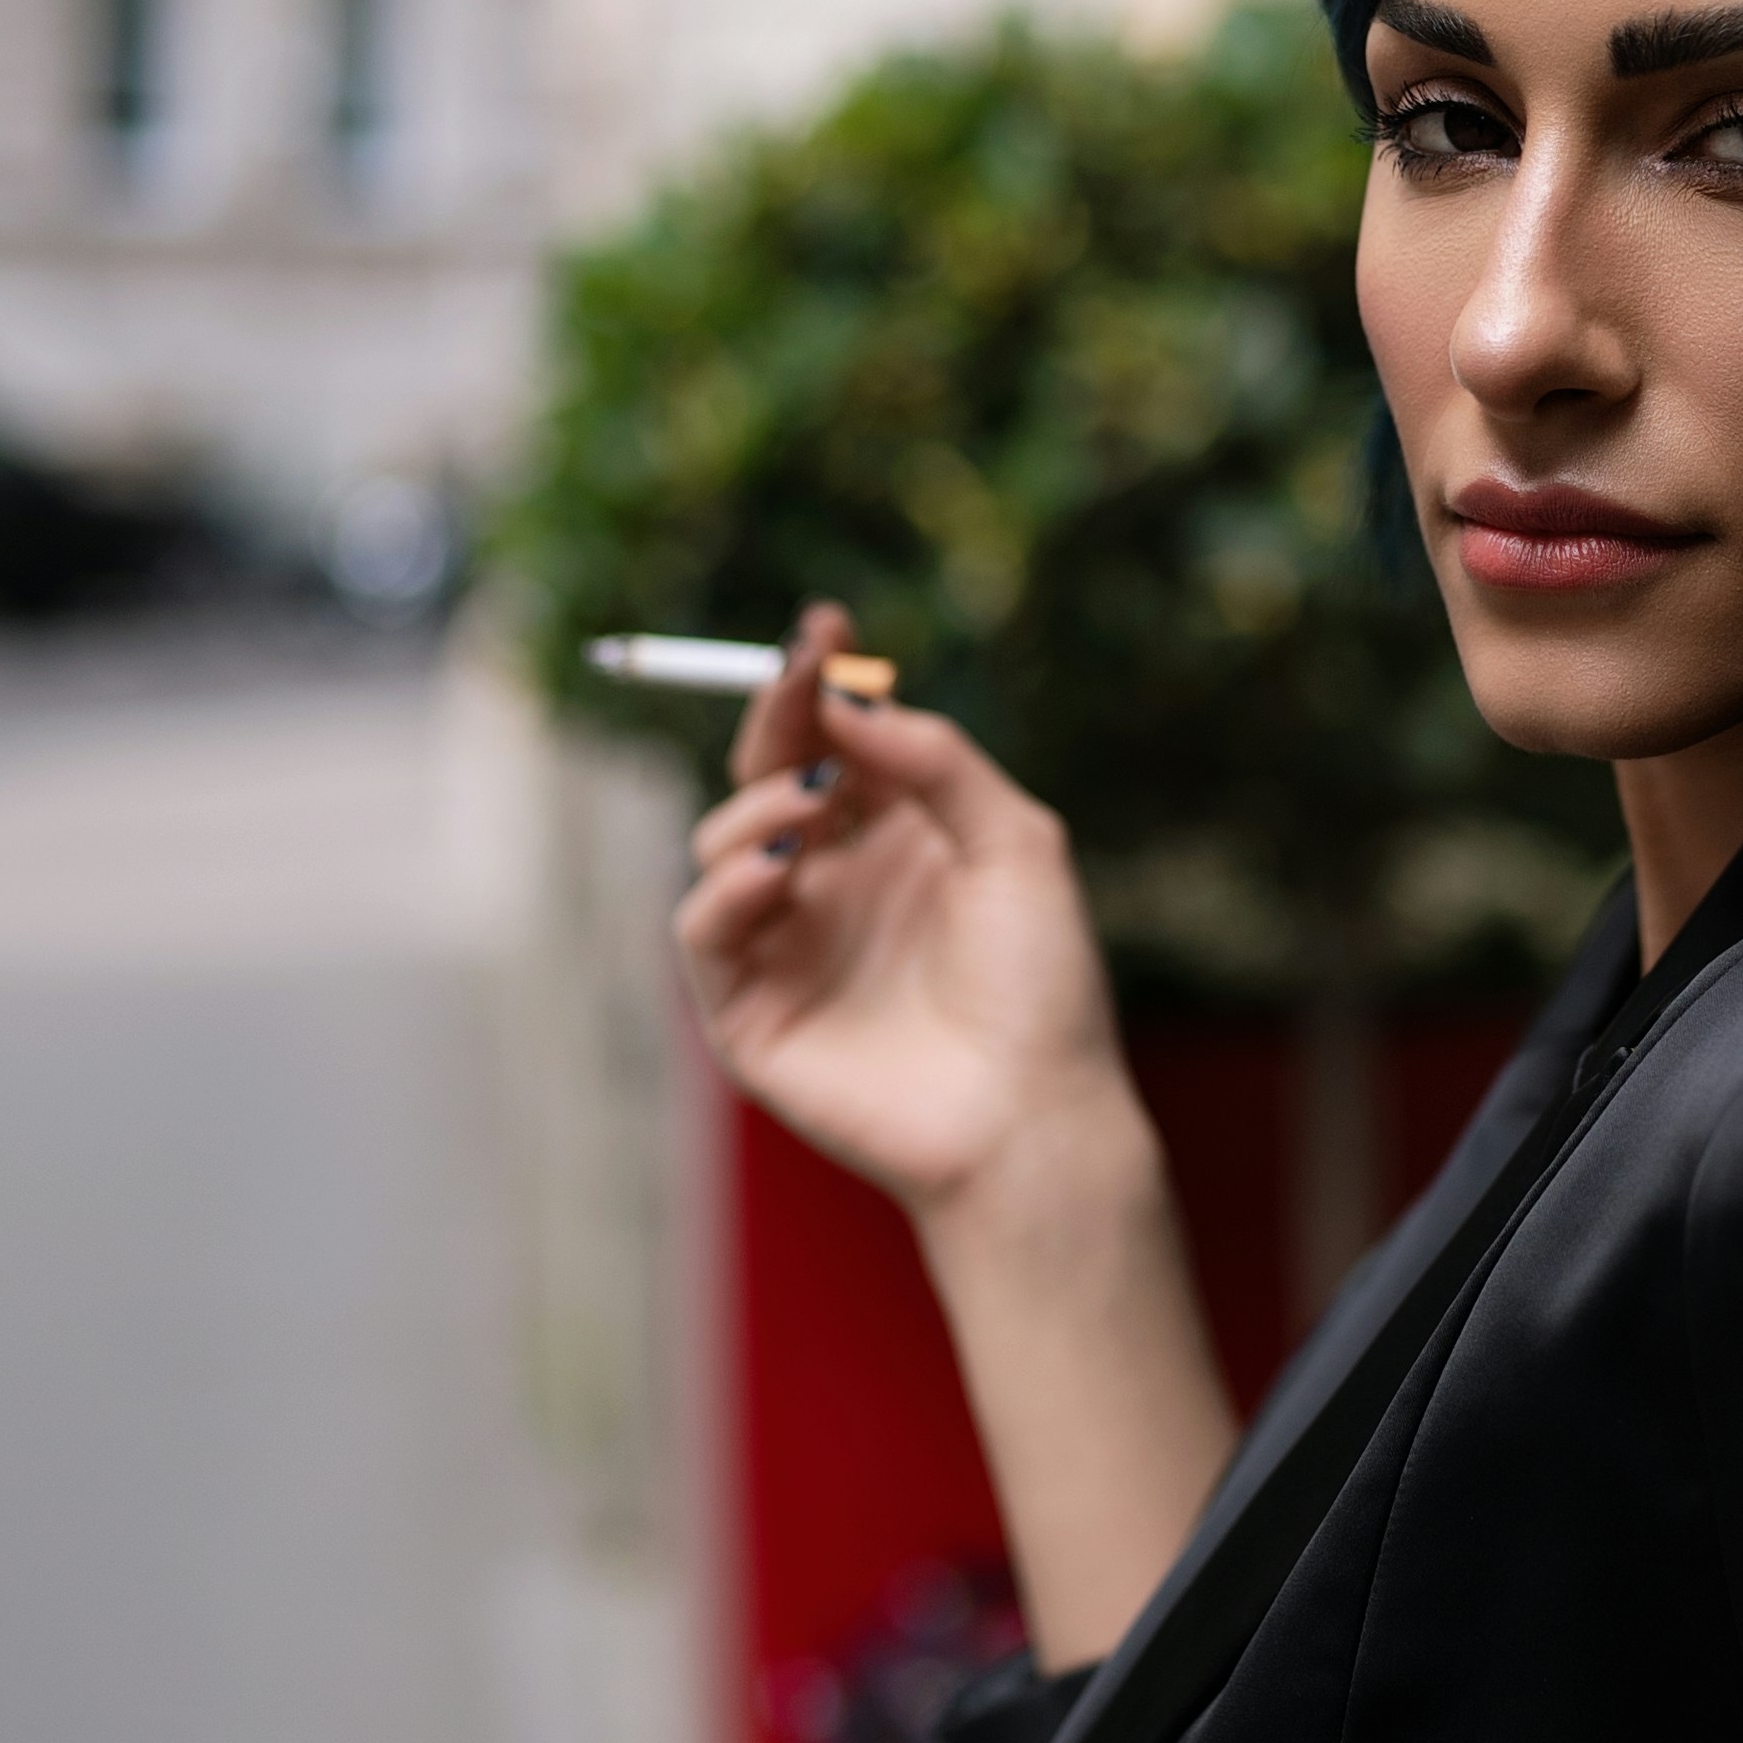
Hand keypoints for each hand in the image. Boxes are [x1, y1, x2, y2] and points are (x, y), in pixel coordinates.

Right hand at [676, 603, 1123, 1227]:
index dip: (818, 684)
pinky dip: (725, 890)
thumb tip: (846, 700)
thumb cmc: (1041, 986)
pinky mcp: (750, 1012)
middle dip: (776, 718)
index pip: (835, 743)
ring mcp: (788, 945)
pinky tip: (780, 872)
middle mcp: (836, 884)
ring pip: (722, 842)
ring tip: (814, 806)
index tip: (821, 628)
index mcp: (900, 841)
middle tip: (796, 680)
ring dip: (759, 806)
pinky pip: (701, 932)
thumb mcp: (1015, 841)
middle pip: (769, 776)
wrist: (1031, 1113)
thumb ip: (935, 759)